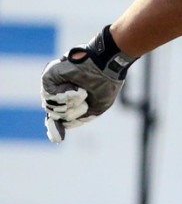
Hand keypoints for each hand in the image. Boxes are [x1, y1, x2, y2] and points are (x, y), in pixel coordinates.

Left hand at [41, 26, 135, 142]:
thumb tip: (63, 124)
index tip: (57, 138)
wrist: (108, 65)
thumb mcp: (97, 108)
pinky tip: (77, 90)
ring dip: (71, 104)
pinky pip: (50, 96)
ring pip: (52, 107)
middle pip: (56, 114)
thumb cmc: (106, 84)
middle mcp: (59, 91)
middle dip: (72, 112)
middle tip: (85, 99)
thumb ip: (80, 118)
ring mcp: (54, 84)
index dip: (55, 127)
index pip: (56, 115)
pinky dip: (65, 96)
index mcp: (69, 98)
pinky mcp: (50, 76)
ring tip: (83, 92)